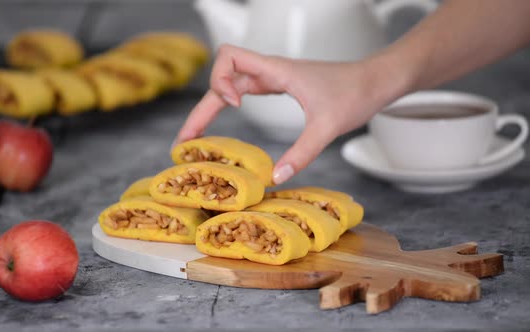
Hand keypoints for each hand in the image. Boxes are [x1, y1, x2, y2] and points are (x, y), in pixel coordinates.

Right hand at [176, 45, 396, 183]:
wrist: (376, 80)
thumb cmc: (356, 93)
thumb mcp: (328, 126)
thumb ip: (303, 151)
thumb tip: (275, 177)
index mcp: (277, 70)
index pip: (229, 56)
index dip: (220, 79)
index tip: (236, 106)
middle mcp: (270, 71)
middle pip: (221, 78)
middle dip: (201, 108)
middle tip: (186, 141)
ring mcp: (273, 78)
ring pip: (229, 85)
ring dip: (210, 108)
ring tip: (195, 139)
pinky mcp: (279, 86)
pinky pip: (244, 91)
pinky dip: (229, 105)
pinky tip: (226, 124)